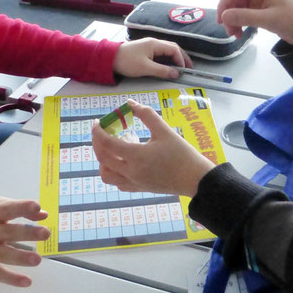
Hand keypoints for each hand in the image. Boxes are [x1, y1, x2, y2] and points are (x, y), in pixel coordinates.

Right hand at [0, 197, 49, 285]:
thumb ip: (19, 208)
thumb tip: (43, 214)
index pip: (8, 209)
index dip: (22, 207)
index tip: (36, 206)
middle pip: (9, 232)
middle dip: (28, 233)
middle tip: (46, 233)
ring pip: (4, 255)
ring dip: (21, 257)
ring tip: (37, 259)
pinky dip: (11, 279)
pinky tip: (27, 282)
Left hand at [91, 99, 215, 197]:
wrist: (195, 179)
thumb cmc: (182, 153)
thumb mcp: (164, 130)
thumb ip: (146, 115)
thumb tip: (130, 103)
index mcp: (136, 156)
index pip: (107, 144)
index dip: (98, 132)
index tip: (97, 122)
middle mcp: (131, 172)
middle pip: (103, 158)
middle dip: (97, 143)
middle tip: (101, 131)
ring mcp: (134, 182)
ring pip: (106, 174)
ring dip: (103, 160)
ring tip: (113, 147)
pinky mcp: (139, 188)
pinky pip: (117, 182)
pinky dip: (113, 171)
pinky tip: (123, 161)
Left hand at [112, 37, 191, 78]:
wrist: (109, 58)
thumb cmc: (127, 62)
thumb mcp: (146, 68)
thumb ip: (162, 71)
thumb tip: (176, 73)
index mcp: (155, 44)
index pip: (174, 49)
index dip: (181, 59)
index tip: (184, 70)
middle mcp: (154, 42)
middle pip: (172, 47)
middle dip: (182, 57)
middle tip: (189, 67)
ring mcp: (149, 46)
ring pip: (167, 50)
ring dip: (175, 58)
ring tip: (181, 67)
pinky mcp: (145, 50)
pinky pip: (160, 53)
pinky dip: (167, 59)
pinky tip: (169, 66)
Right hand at [217, 0, 292, 47]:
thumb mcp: (269, 19)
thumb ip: (245, 16)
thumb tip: (224, 16)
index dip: (223, 4)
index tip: (220, 21)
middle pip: (234, 0)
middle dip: (229, 15)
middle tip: (230, 33)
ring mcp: (260, 2)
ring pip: (238, 8)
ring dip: (234, 21)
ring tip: (236, 35)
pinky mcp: (263, 12)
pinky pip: (245, 15)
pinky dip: (241, 23)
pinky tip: (242, 33)